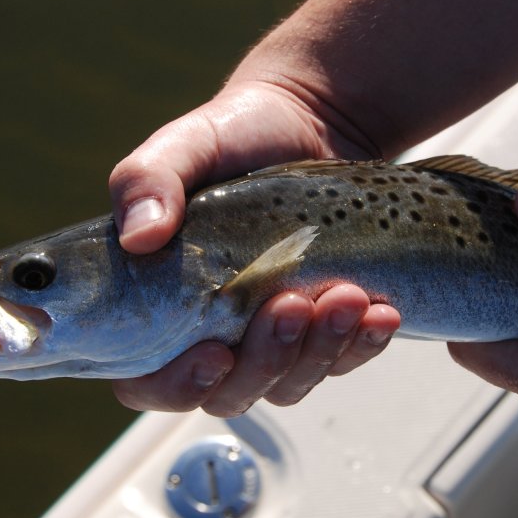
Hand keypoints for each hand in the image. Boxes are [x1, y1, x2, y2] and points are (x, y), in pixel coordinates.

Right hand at [109, 80, 399, 415]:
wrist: (310, 122)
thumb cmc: (232, 137)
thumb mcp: (183, 146)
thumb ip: (145, 181)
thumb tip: (138, 236)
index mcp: (154, 308)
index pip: (147, 383)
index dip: (178, 385)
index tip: (215, 351)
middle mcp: (209, 334)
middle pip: (228, 394)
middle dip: (266, 359)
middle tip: (293, 302)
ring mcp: (269, 338)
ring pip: (290, 384)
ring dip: (319, 351)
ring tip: (346, 295)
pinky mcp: (323, 332)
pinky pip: (341, 362)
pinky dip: (361, 344)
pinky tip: (379, 312)